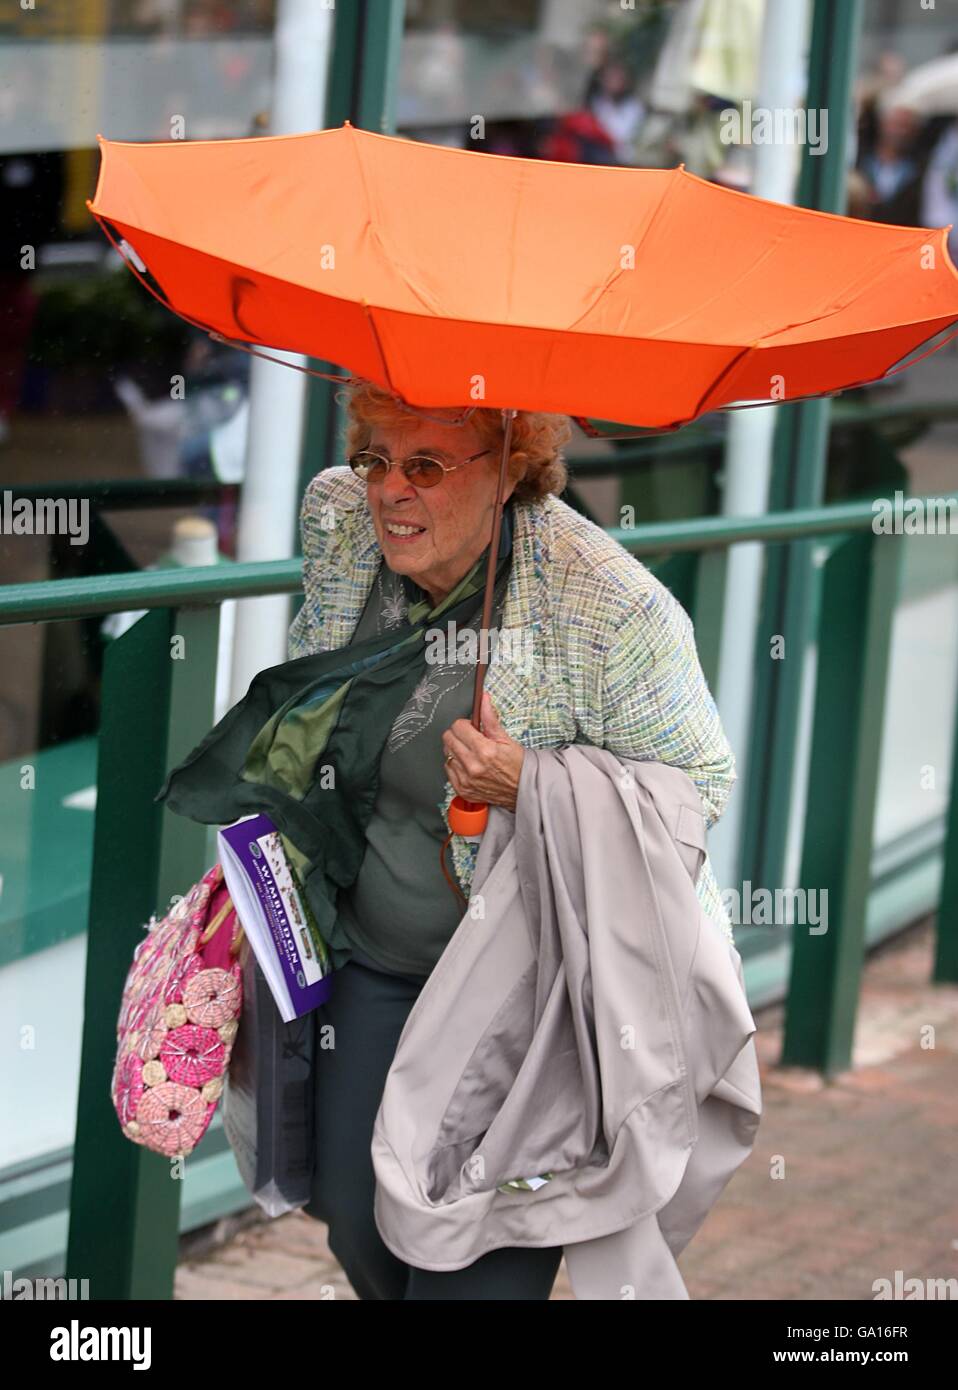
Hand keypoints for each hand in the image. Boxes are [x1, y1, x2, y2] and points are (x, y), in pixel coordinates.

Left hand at [442, 690, 524, 812]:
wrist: (523, 789)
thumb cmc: (517, 765)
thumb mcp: (506, 739)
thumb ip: (490, 719)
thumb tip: (483, 700)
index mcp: (484, 750)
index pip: (458, 727)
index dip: (464, 724)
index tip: (470, 727)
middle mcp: (473, 766)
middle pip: (448, 739)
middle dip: (458, 735)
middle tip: (470, 738)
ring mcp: (466, 780)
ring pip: (446, 754)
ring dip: (456, 750)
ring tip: (471, 753)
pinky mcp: (462, 789)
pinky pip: (448, 770)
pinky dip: (455, 765)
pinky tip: (468, 765)